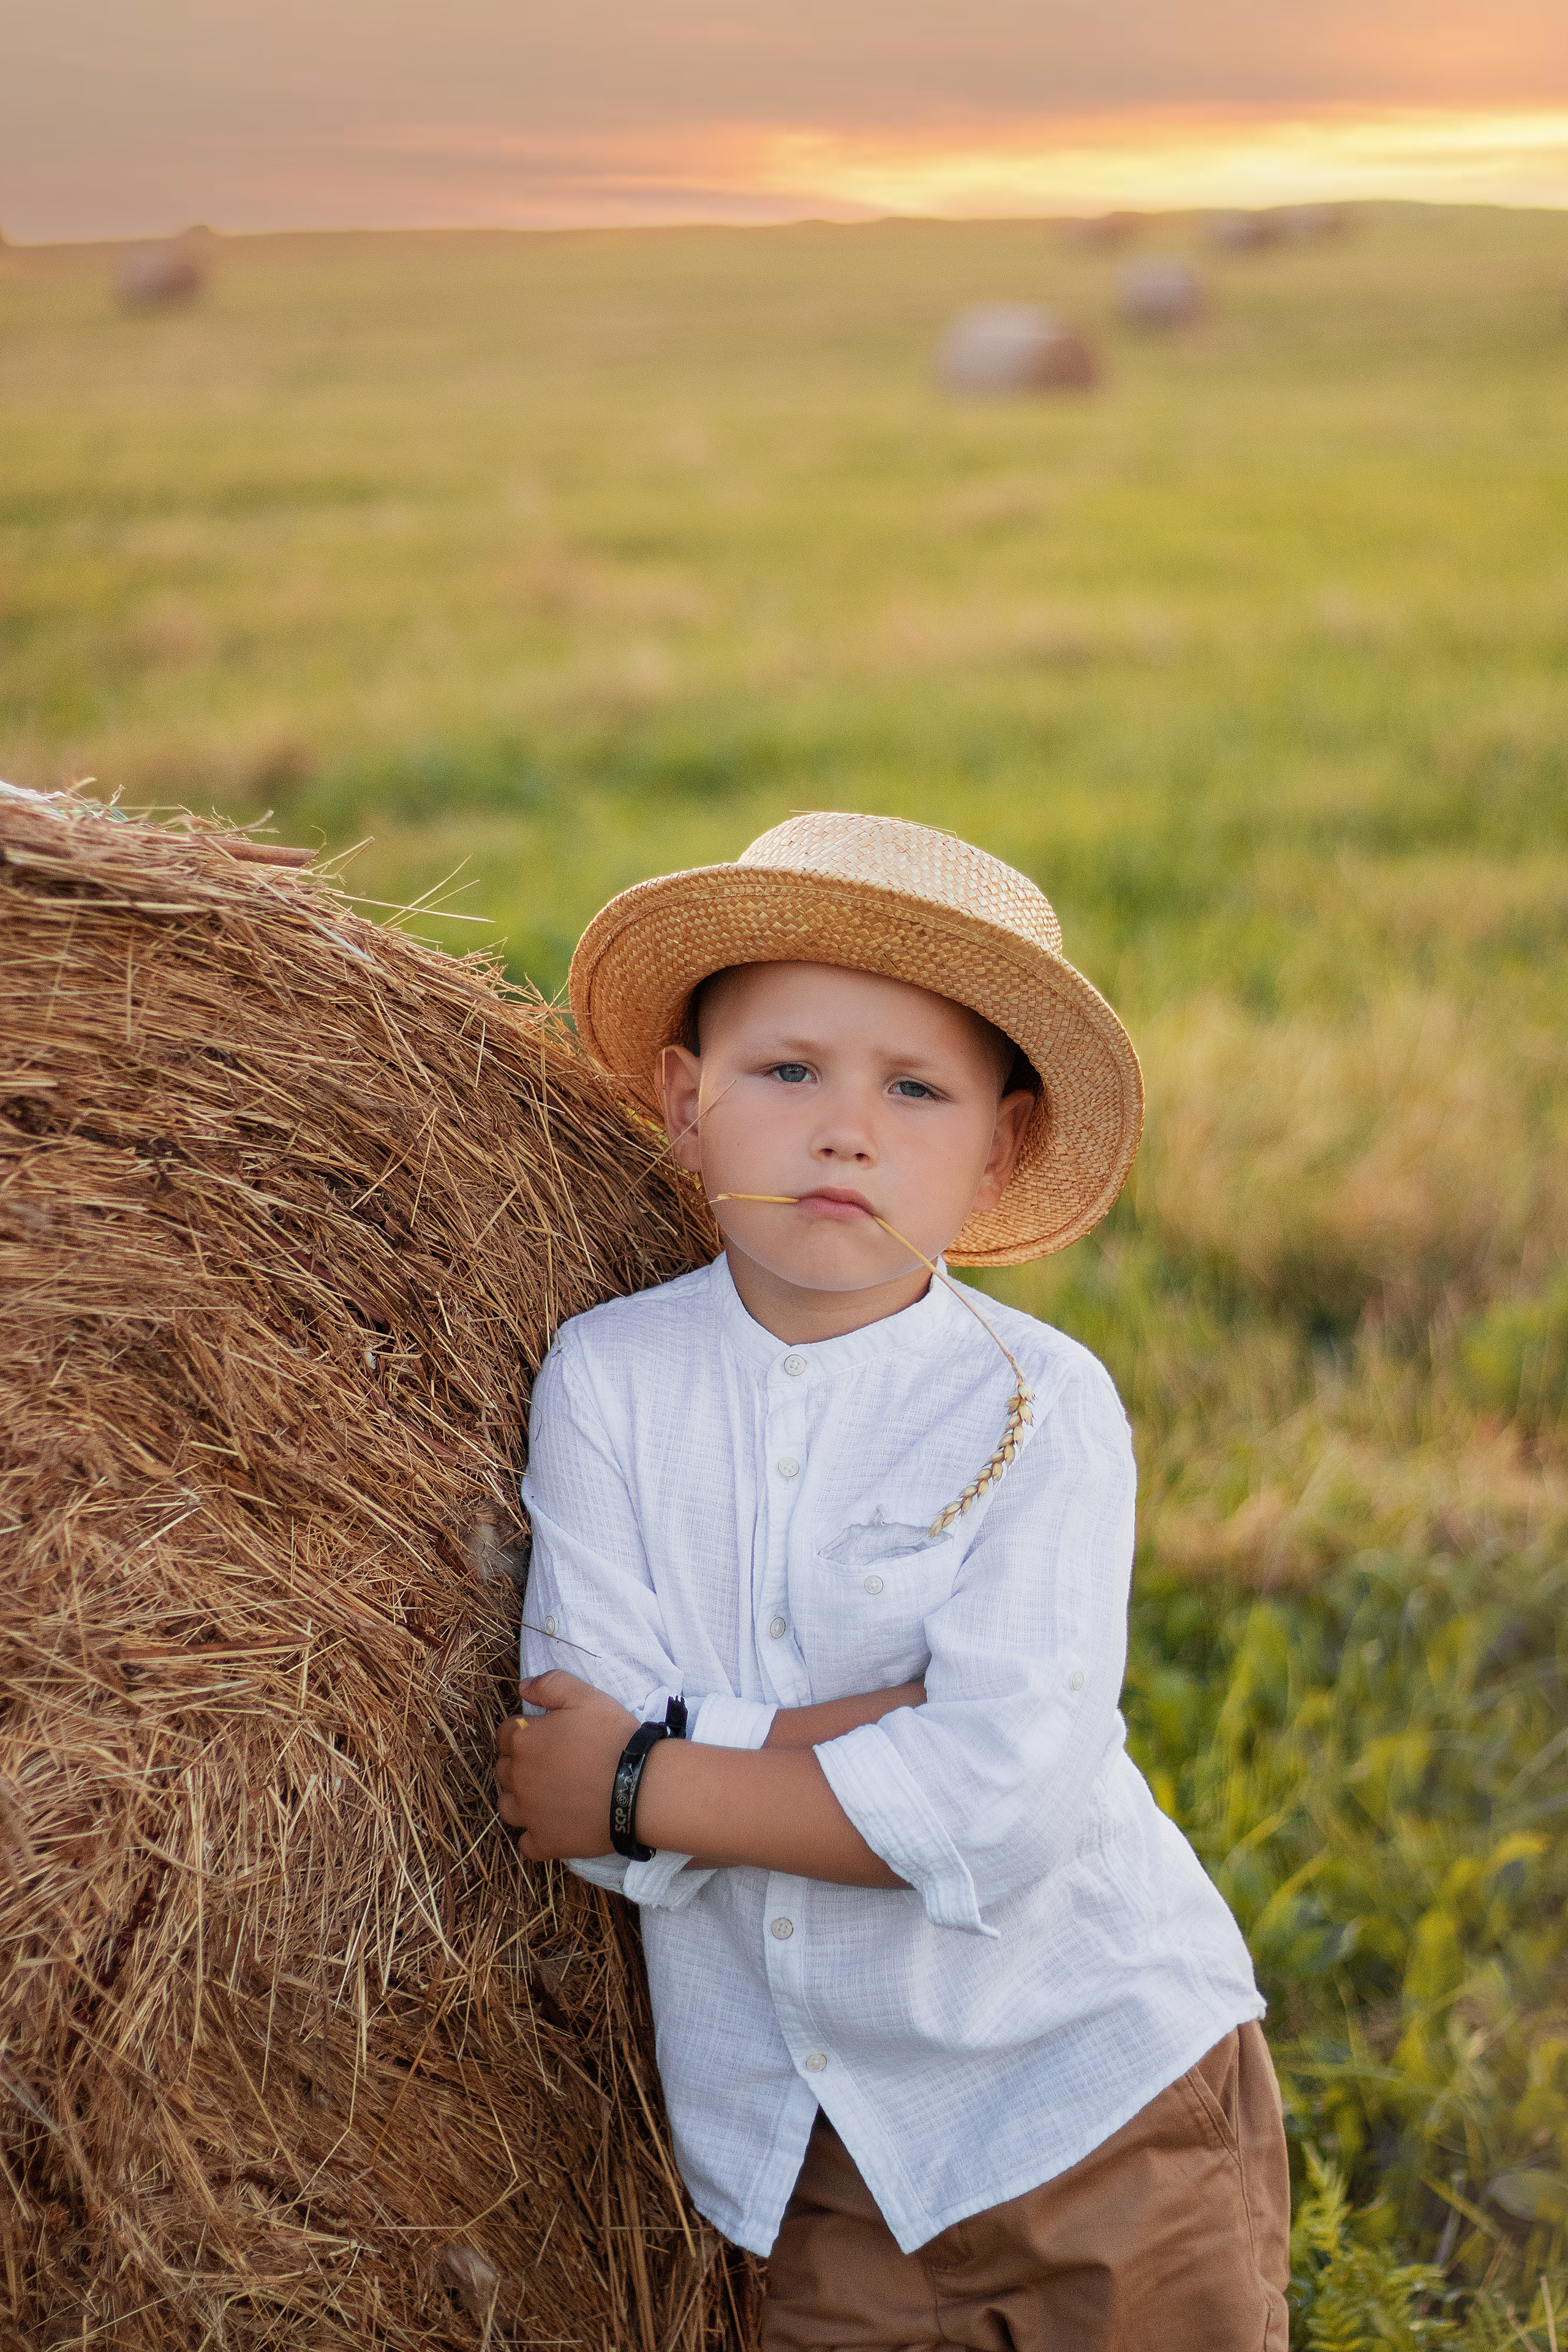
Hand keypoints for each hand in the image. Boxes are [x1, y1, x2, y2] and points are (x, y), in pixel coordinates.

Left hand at [494, 1671, 636, 1860]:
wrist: (639, 1788)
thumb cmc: (613, 1738)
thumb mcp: (585, 1696)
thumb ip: (550, 1685)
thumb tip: (523, 1687)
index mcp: (523, 1741)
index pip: (505, 1734)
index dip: (524, 1731)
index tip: (545, 1735)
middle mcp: (518, 1778)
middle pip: (504, 1770)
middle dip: (521, 1764)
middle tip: (552, 1763)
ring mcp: (529, 1814)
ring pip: (508, 1806)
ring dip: (521, 1799)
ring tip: (548, 1794)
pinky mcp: (545, 1842)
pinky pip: (526, 1844)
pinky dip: (534, 1836)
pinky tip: (553, 1825)